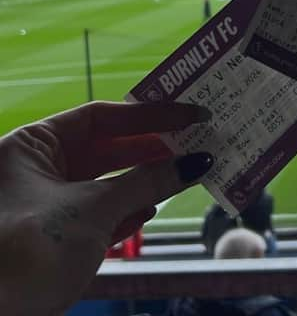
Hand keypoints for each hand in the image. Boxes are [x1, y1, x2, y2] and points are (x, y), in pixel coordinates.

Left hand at [0, 101, 212, 315]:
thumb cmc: (30, 252)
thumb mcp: (95, 209)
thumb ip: (147, 182)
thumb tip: (195, 162)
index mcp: (31, 147)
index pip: (101, 118)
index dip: (150, 115)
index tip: (191, 115)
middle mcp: (35, 170)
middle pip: (105, 148)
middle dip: (150, 149)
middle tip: (194, 142)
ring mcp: (45, 206)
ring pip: (104, 184)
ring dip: (143, 182)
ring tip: (183, 172)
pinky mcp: (53, 241)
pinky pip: (97, 214)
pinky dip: (125, 211)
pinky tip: (150, 210)